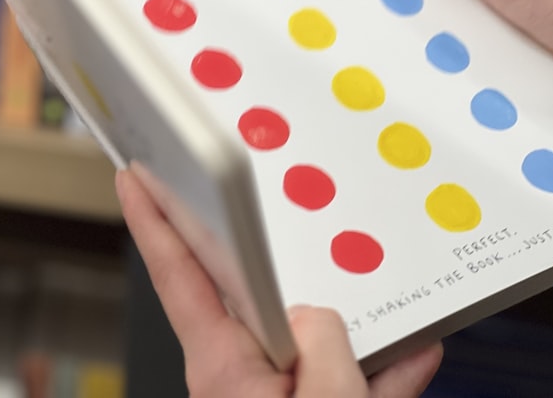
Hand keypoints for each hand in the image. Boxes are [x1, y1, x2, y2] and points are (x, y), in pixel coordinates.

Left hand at [115, 168, 442, 396]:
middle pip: (258, 295)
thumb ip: (323, 353)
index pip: (180, 277)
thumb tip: (324, 315)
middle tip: (283, 206)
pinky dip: (385, 369)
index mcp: (224, 368)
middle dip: (278, 255)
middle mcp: (248, 375)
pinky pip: (354, 380)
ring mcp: (286, 396)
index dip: (155, 222)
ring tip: (380, 275)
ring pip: (317, 337)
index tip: (134, 177)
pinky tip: (418, 348)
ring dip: (353, 316)